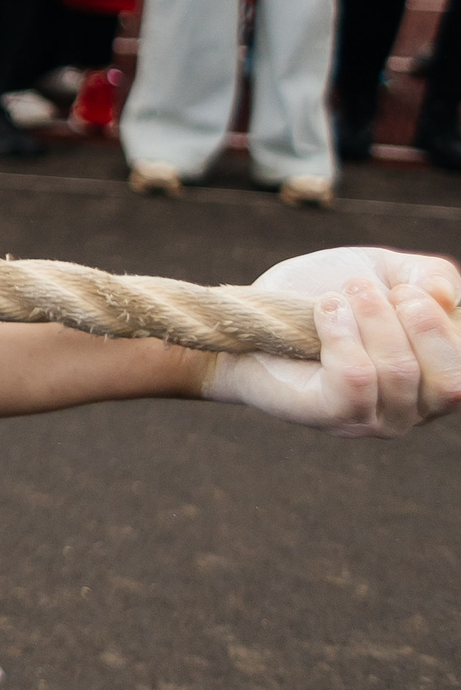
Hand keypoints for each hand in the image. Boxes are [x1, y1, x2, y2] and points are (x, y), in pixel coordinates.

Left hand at [204, 247, 460, 436]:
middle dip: (419, 322)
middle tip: (369, 287)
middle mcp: (414, 409)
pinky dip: (343, 334)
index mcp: (433, 378)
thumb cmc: (319, 295)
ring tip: (338, 294)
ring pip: (399, 372)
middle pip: (450, 380)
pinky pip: (356, 378)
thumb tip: (445, 294)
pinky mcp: (333, 416)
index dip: (446, 325)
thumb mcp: (381, 270)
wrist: (249, 318)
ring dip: (371, 318)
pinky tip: (324, 311)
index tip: (406, 287)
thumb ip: (426, 274)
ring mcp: (375, 420)